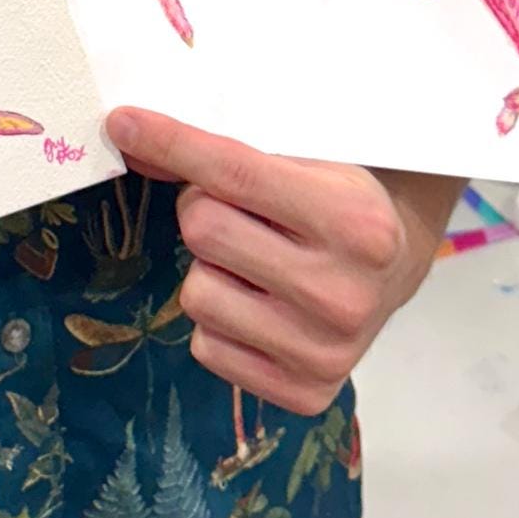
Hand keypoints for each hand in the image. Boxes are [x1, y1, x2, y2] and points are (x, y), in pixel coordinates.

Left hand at [105, 109, 447, 415]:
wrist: (394, 272)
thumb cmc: (341, 206)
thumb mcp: (303, 163)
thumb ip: (220, 154)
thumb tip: (130, 138)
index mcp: (355, 223)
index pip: (235, 172)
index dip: (172, 142)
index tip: (125, 124)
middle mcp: (344, 293)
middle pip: (203, 230)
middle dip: (204, 210)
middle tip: (239, 213)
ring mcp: (325, 351)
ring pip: (196, 294)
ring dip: (209, 271)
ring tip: (253, 263)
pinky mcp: (306, 393)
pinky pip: (206, 348)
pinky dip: (218, 321)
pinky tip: (258, 305)